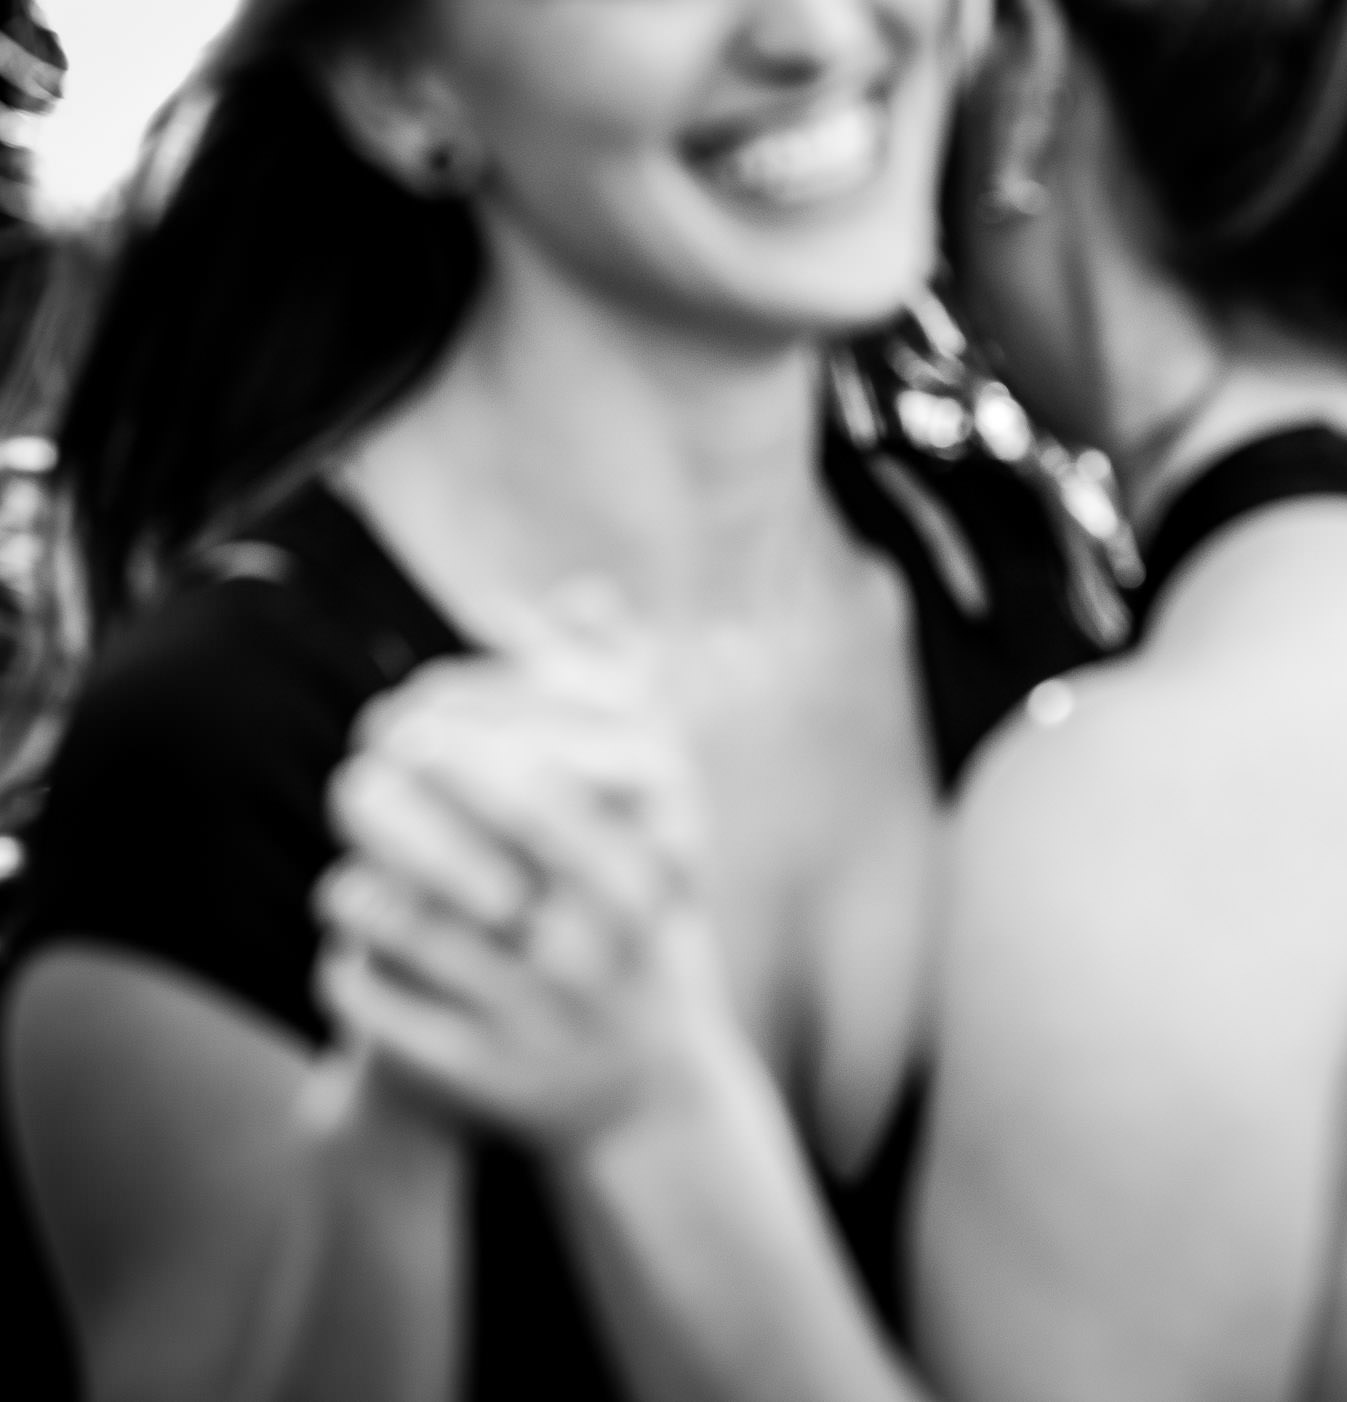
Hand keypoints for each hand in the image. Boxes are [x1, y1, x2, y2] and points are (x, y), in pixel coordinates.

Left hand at [316, 621, 742, 1155]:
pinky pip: (370, 1002)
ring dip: (355, 878)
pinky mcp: (477, 1081)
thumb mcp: (665, 810)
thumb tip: (580, 589)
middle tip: (364, 770)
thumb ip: (625, 696)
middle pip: (450, 848)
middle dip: (387, 795)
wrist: (653, 1092)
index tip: (411, 711)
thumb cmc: (644, 919)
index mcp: (645, 871)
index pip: (529, 780)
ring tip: (358, 861)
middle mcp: (596, 945)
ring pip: (393, 922)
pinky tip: (355, 942)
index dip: (448, 733)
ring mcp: (535, 1017)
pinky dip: (345, 963)